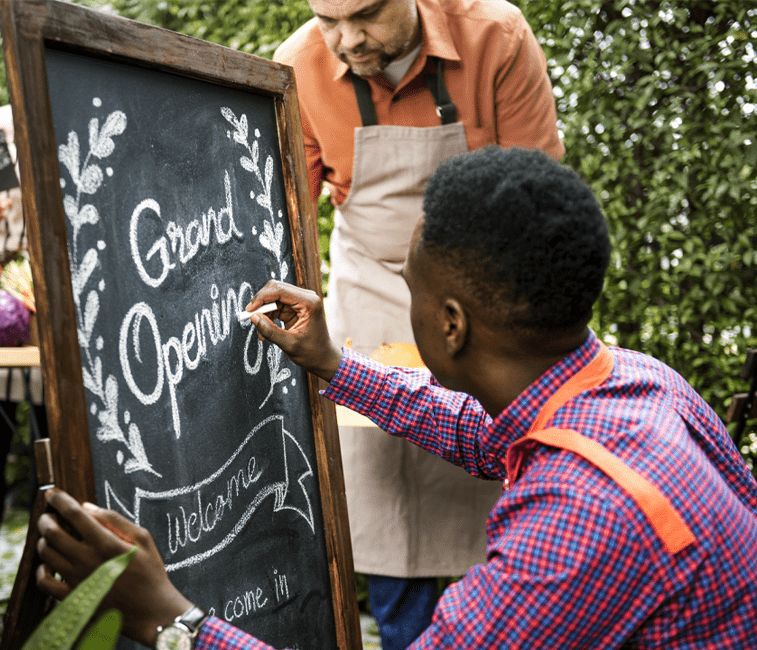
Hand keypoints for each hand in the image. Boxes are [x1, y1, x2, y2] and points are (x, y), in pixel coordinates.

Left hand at [36, 489, 193, 647]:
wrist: (151, 609)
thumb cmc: (150, 571)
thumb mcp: (142, 538)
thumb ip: (115, 520)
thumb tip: (87, 507)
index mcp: (106, 543)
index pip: (74, 515)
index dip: (60, 500)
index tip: (53, 493)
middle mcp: (87, 560)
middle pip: (53, 533)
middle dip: (46, 519)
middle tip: (48, 515)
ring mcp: (77, 580)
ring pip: (47, 555)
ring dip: (43, 541)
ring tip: (50, 536)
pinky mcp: (73, 598)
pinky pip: (45, 583)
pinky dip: (41, 570)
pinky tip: (49, 564)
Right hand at [244, 280, 343, 381]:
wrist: (323, 358)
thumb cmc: (312, 352)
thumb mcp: (289, 344)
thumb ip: (270, 331)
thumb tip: (253, 317)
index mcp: (309, 303)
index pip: (280, 290)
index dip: (262, 298)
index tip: (249, 310)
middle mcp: (306, 297)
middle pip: (276, 289)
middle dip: (261, 304)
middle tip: (251, 318)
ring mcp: (300, 301)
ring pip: (273, 298)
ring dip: (264, 313)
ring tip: (262, 333)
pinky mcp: (295, 307)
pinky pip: (276, 306)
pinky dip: (268, 317)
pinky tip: (266, 332)